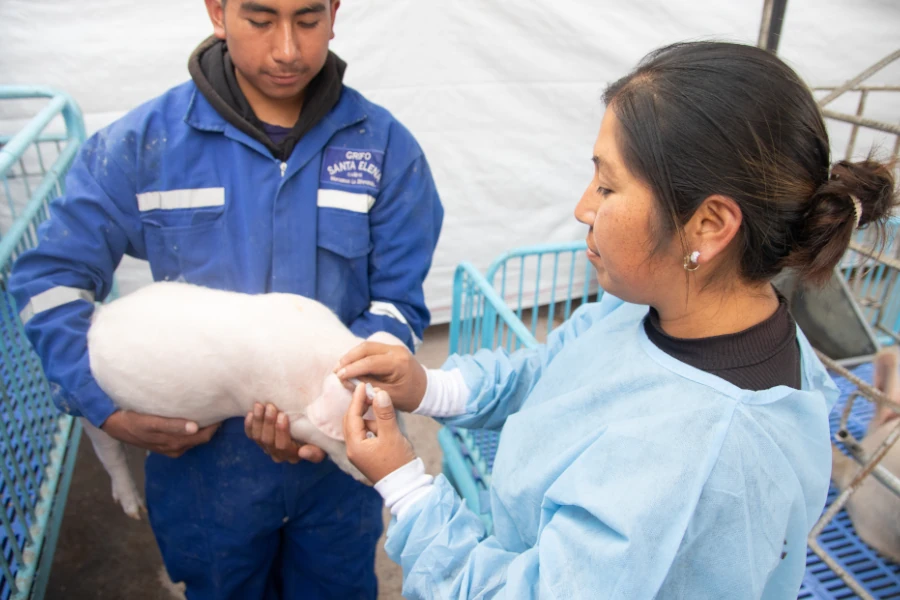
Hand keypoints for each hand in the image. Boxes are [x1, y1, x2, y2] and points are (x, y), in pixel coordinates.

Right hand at [101, 410, 219, 457]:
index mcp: (173, 442)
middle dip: (213, 426)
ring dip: (205, 429)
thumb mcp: (151, 422)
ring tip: (211, 412)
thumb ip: (173, 425)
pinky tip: (196, 421)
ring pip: (195, 440)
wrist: (115, 425)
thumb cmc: (134, 419)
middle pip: (203, 438)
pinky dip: (193, 432)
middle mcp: (175, 447)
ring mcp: (171, 448)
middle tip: (221, 409)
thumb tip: (194, 428)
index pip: (204, 435)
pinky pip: (186, 441)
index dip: (216, 425)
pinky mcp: (167, 448)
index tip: (222, 409)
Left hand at [244, 403, 325, 463]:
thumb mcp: (321, 446)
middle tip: (270, 407)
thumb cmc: (316, 437)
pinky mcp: (260, 440)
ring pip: (258, 437)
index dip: (280, 431)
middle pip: (268, 441)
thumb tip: (302, 452)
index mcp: (293, 455)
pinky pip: (250, 434)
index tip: (283, 415)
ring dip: (258, 421)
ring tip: (260, 406)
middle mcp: (278, 454)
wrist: (309, 432)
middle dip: (268, 422)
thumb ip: (314, 452)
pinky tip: (250, 413)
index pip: (283, 446)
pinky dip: (249, 424)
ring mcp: (267, 447)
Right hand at [335, 342, 427, 412]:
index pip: (370, 362)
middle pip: (366, 348)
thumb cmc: (410, 397)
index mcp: (398, 363)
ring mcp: (393, 348)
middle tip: (336, 370)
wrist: (427, 390)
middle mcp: (396, 351)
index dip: (352, 368)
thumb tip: (346, 380)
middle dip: (349, 358)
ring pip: (367, 346)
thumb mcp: (389, 396)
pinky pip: (371, 349)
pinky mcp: (390, 349)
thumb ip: (368, 386)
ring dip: (351, 356)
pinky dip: (358, 356)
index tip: (339, 376)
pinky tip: (350, 365)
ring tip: (340, 368)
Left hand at [343, 383, 416, 482]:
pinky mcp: (369, 454)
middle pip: (352, 421)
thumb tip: (379, 393)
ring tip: (384, 410)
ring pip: (361, 427)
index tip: (363, 385)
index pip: (352, 416)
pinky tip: (385, 422)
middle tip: (372, 393)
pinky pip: (367, 433)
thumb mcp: (392, 435)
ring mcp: (360, 452)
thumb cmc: (397, 462)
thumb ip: (384, 414)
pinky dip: (374, 425)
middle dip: (361, 406)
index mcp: (355, 445)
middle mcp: (353, 449)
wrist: (406, 485)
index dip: (357, 399)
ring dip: (370, 416)